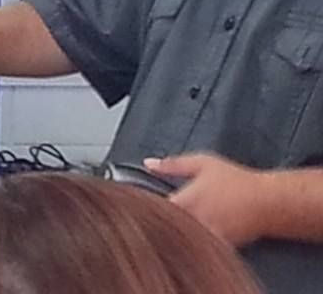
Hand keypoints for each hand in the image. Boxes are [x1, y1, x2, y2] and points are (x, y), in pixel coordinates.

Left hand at [145, 152, 270, 246]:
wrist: (268, 203)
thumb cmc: (236, 181)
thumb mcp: (202, 163)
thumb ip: (173, 164)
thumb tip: (148, 164)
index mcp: (187, 201)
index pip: (156, 209)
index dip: (145, 206)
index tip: (141, 202)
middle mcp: (195, 221)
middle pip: (165, 226)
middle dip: (158, 220)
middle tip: (153, 213)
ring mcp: (207, 237)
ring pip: (181, 239)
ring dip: (174, 232)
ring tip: (171, 223)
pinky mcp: (218, 247)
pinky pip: (198, 247)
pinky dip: (191, 242)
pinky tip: (189, 235)